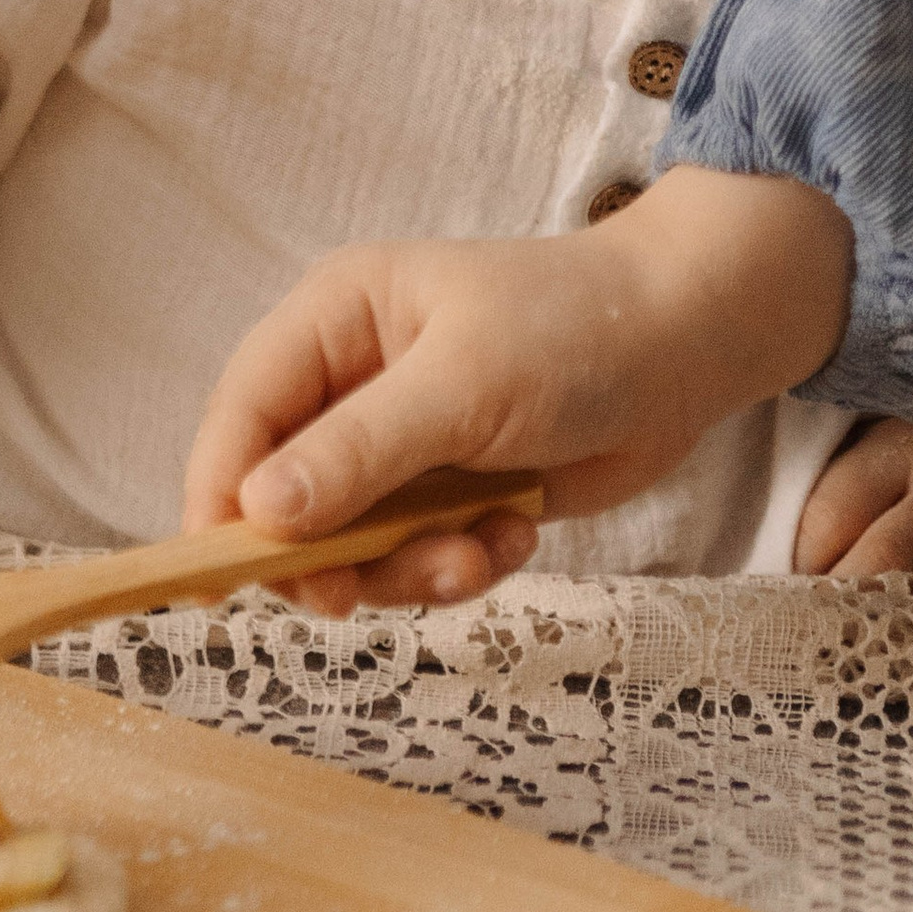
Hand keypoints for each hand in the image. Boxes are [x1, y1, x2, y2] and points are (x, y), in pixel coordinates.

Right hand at [184, 169, 852, 612]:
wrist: (693, 344)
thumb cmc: (578, 330)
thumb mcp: (463, 385)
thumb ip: (358, 452)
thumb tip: (257, 513)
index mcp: (335, 319)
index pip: (241, 414)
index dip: (218, 498)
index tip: (221, 581)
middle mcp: (355, 380)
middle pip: (284, 496)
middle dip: (332, 553)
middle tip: (362, 593)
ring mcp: (404, 441)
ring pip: (350, 544)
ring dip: (408, 568)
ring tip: (478, 551)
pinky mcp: (450, 489)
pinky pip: (415, 559)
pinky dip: (459, 564)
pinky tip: (514, 534)